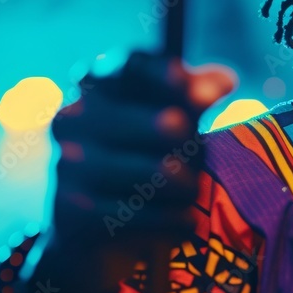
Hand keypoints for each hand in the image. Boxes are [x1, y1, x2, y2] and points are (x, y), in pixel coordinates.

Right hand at [33, 51, 234, 292]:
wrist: (88, 228)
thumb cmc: (140, 155)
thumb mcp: (170, 117)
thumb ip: (196, 93)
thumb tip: (224, 82)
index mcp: (96, 85)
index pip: (130, 64)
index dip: (168, 76)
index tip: (205, 96)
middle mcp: (73, 117)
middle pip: (168, 124)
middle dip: (196, 146)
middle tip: (199, 159)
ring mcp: (68, 162)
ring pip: (162, 172)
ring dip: (188, 186)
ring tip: (189, 191)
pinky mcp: (70, 208)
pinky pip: (145, 212)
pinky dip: (173, 219)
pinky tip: (183, 221)